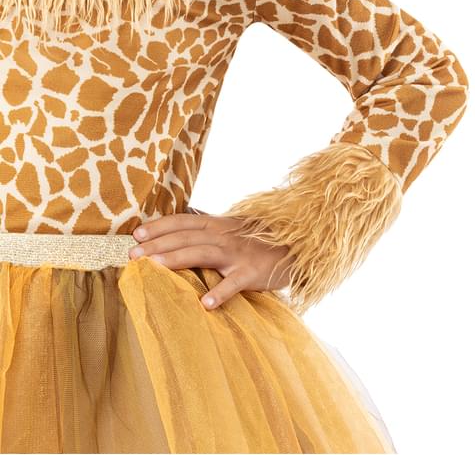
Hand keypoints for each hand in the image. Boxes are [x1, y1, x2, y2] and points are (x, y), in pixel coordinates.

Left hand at [129, 211, 294, 309]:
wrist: (294, 247)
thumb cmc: (255, 241)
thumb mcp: (230, 228)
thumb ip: (206, 229)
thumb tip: (176, 229)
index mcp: (217, 224)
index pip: (183, 222)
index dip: (159, 226)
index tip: (136, 234)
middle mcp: (224, 235)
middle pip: (186, 237)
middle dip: (158, 244)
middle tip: (132, 255)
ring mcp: (238, 253)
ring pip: (203, 253)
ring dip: (177, 259)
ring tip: (154, 268)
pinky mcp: (252, 272)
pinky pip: (234, 283)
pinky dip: (220, 292)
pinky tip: (204, 304)